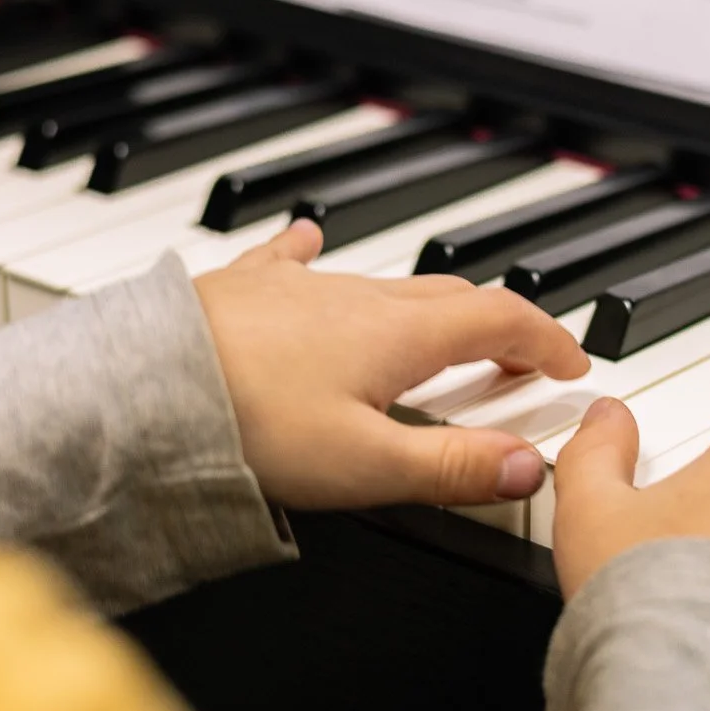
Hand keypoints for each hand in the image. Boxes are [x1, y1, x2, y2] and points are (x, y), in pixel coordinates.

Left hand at [193, 220, 590, 510]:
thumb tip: (530, 470)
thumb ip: (453, 468)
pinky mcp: (243, 290)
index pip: (500, 322)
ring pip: (382, 286)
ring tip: (440, 331)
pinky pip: (292, 262)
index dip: (546, 341)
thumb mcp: (365, 466)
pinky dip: (316, 257)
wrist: (138, 387)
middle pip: (450, 301)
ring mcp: (298, 288)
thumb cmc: (244, 425)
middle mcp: (356, 299)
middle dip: (496, 328)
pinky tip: (304, 240)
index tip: (571, 364)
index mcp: (400, 336)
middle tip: (517, 362)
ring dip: (426, 307)